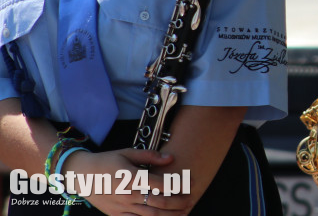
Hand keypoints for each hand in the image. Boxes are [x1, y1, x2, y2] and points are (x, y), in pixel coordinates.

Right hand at [62, 148, 190, 214]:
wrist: (81, 175)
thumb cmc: (107, 161)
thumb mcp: (128, 153)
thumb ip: (150, 156)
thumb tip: (171, 158)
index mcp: (132, 178)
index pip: (161, 184)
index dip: (179, 185)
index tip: (191, 183)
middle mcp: (128, 195)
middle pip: (159, 203)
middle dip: (178, 203)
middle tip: (191, 199)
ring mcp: (122, 208)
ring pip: (150, 215)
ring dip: (169, 215)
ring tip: (184, 212)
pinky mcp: (116, 215)